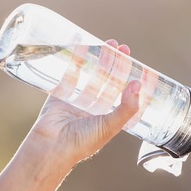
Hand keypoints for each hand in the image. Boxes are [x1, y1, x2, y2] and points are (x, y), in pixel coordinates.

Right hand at [28, 39, 141, 164]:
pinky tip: (82, 45)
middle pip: (108, 81)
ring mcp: (77, 100)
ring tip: (108, 44)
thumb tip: (138, 85)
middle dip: (116, 64)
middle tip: (122, 48)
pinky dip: (76, 60)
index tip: (138, 65)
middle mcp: (94, 109)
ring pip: (91, 75)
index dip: (130, 80)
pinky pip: (70, 73)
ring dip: (100, 59)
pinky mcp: (60, 94)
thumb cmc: (83, 142)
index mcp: (108, 118)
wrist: (52, 146)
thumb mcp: (110, 126)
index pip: (123, 94)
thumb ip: (126, 108)